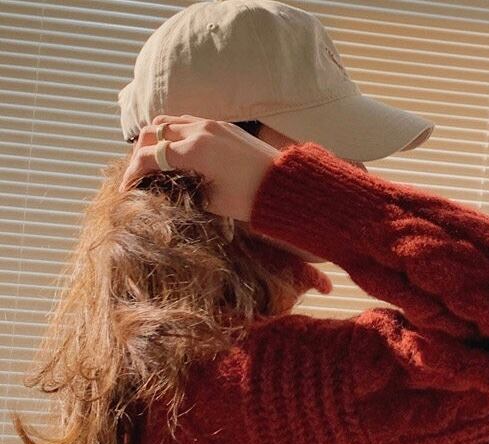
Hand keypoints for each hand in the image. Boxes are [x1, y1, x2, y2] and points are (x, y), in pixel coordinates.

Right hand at [118, 114, 278, 221]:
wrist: (287, 185)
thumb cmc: (252, 199)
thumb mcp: (213, 203)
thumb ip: (184, 192)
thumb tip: (167, 191)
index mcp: (194, 151)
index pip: (149, 156)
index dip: (132, 173)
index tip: (126, 188)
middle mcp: (200, 131)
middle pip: (153, 131)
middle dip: (139, 152)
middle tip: (136, 173)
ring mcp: (212, 124)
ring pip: (169, 121)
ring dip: (155, 138)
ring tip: (153, 160)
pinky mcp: (224, 126)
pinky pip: (188, 122)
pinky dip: (173, 134)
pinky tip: (176, 153)